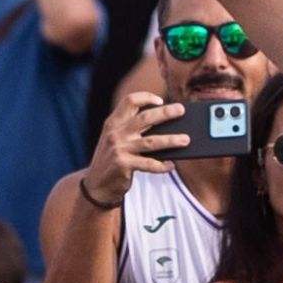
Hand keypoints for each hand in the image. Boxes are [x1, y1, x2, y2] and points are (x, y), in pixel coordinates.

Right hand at [84, 91, 189, 205]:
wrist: (96, 185)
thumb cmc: (112, 159)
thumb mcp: (115, 139)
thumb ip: (131, 129)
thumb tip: (166, 125)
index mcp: (113, 122)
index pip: (129, 101)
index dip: (145, 97)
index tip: (160, 100)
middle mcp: (116, 133)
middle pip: (145, 118)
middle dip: (166, 113)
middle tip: (182, 110)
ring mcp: (119, 149)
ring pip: (152, 142)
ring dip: (171, 140)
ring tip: (186, 140)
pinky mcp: (124, 166)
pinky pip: (149, 164)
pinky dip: (162, 165)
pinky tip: (171, 165)